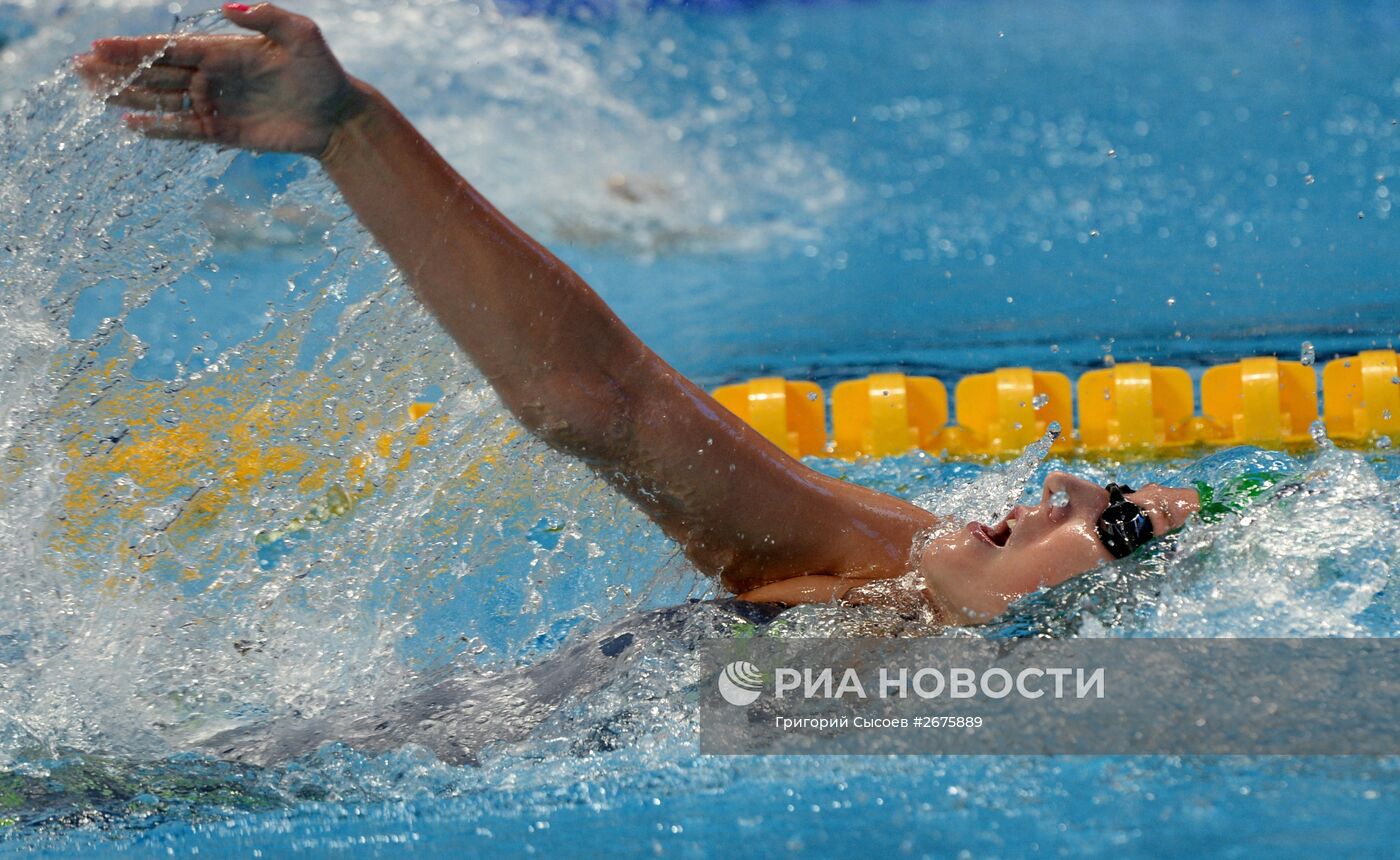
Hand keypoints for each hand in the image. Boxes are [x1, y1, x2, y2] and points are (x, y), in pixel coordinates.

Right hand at [75, 2, 365, 157]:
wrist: (338, 115)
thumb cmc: (323, 71)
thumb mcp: (303, 35)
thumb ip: (267, 17)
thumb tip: (227, 7)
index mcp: (223, 50)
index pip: (170, 47)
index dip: (135, 47)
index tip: (99, 45)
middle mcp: (213, 77)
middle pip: (156, 72)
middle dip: (118, 69)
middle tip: (78, 68)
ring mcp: (216, 105)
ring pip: (163, 100)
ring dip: (128, 97)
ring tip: (93, 92)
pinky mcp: (225, 133)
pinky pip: (185, 131)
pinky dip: (160, 129)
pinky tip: (130, 127)